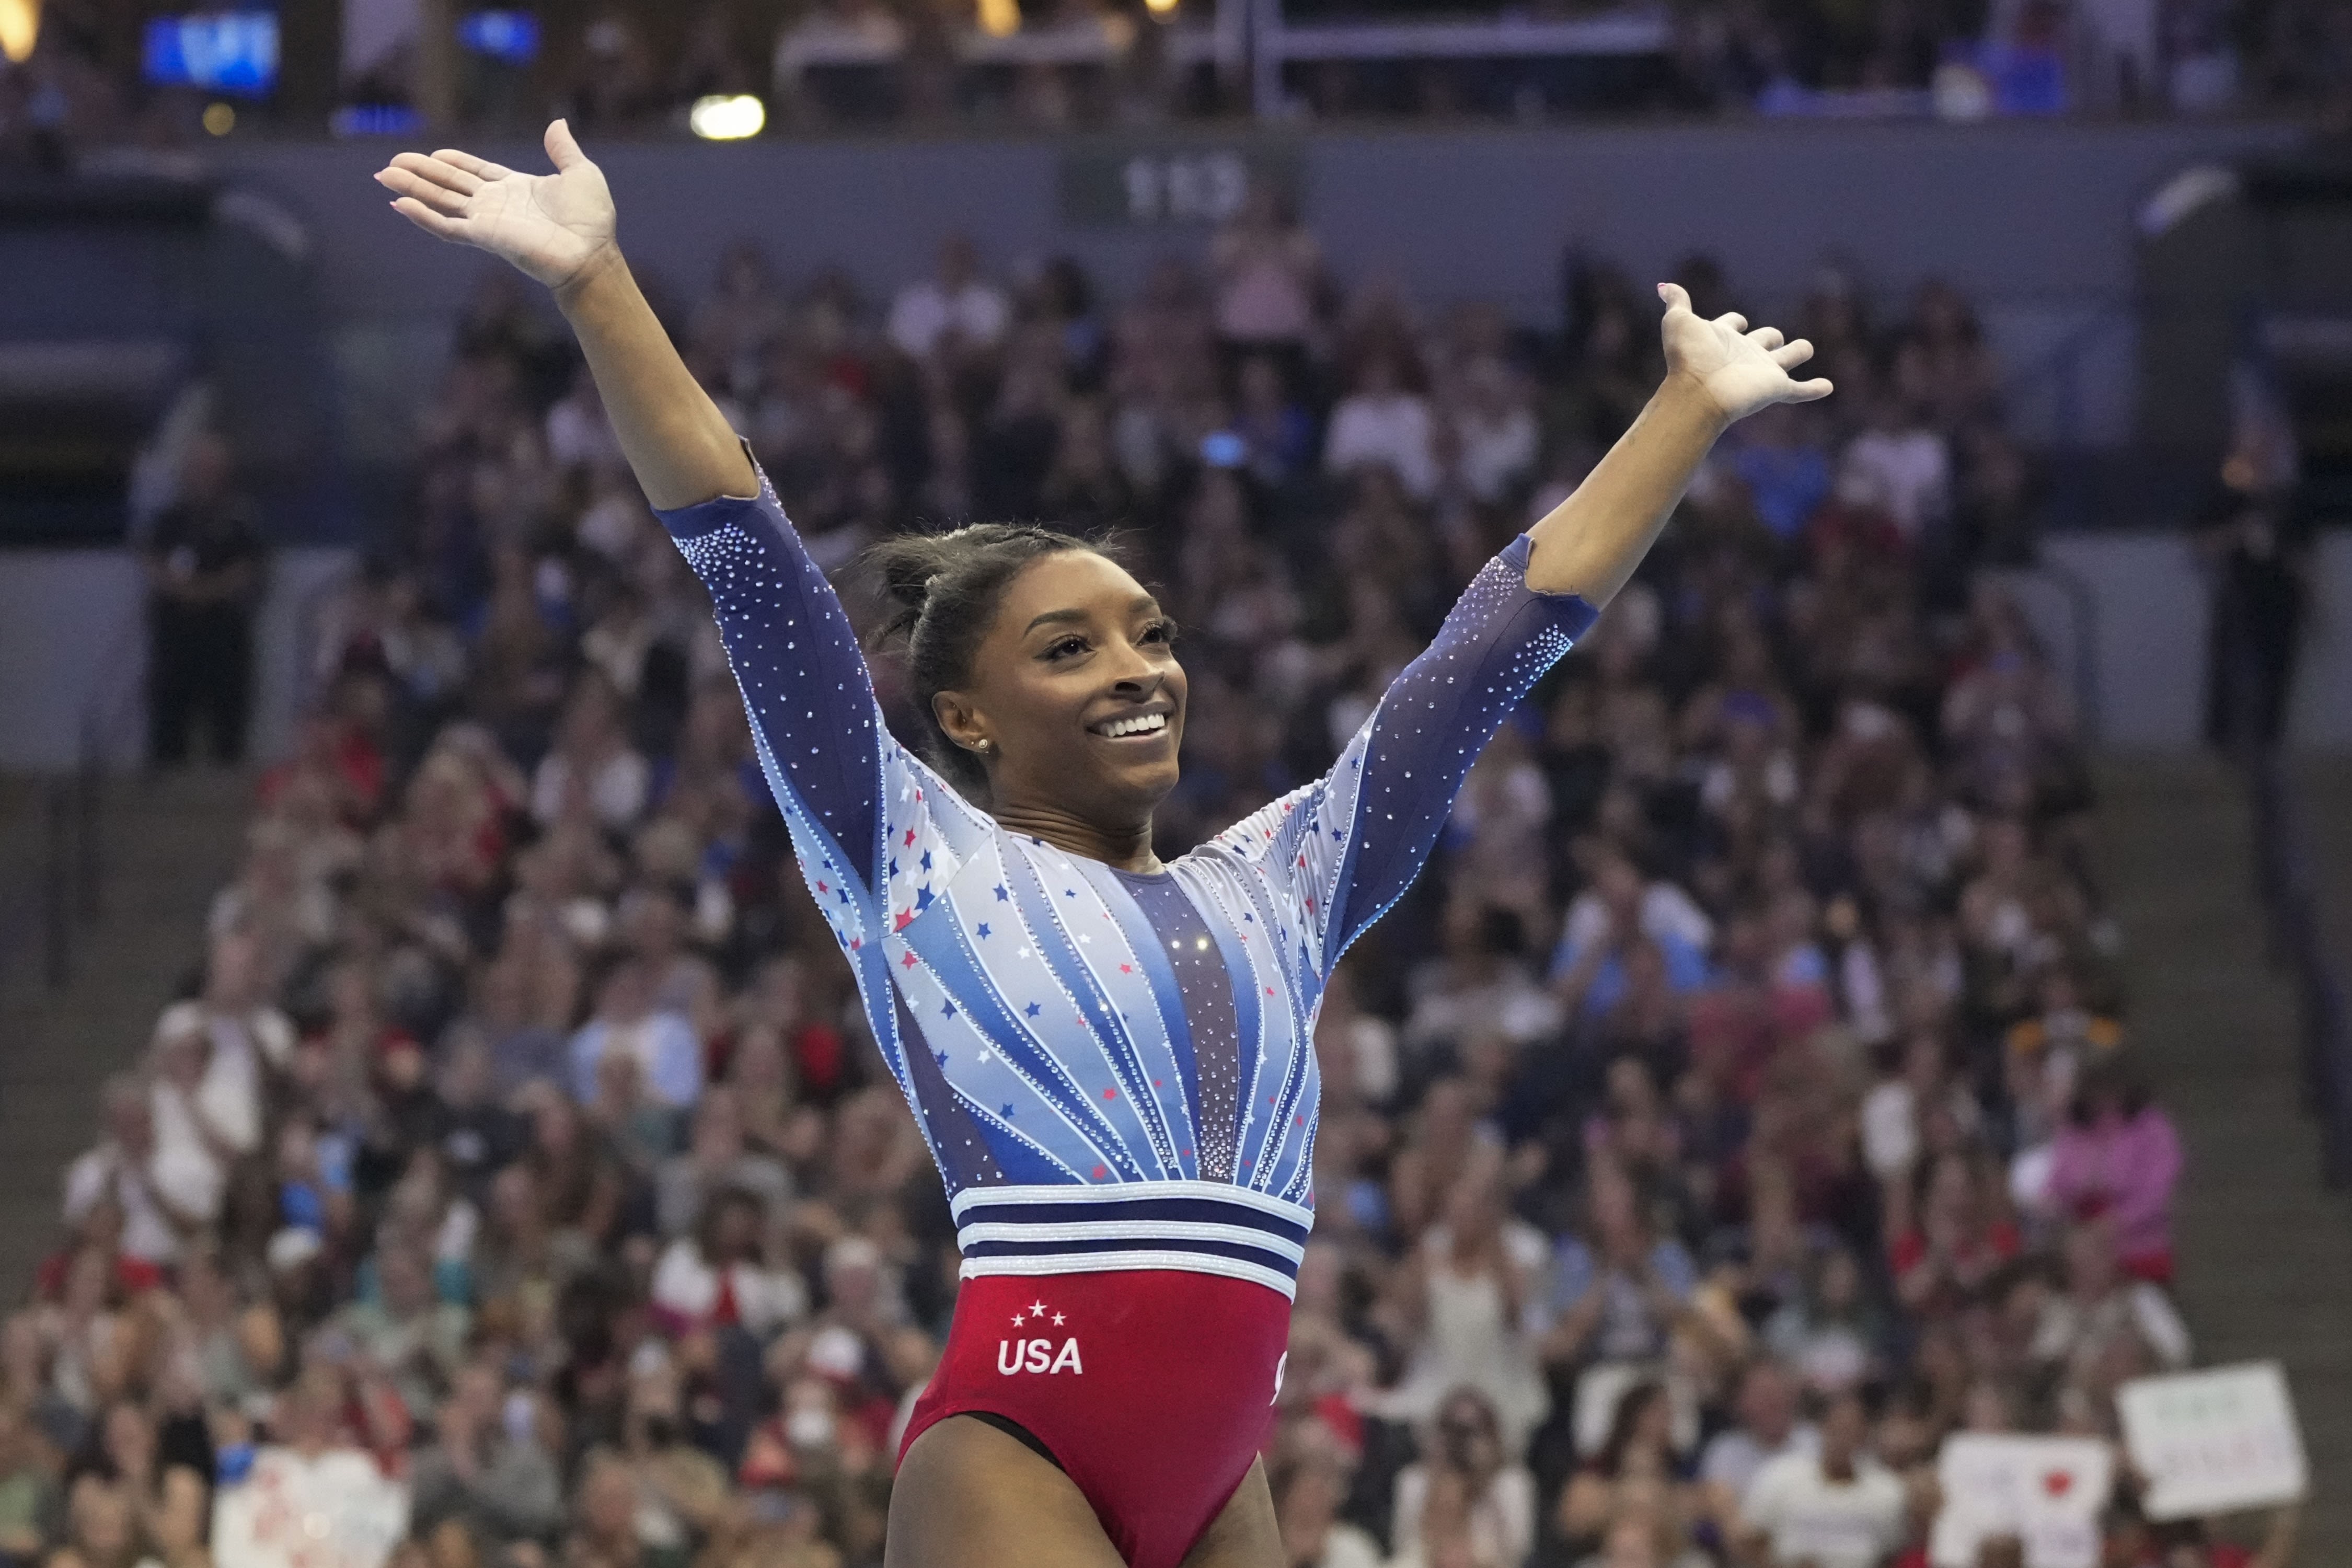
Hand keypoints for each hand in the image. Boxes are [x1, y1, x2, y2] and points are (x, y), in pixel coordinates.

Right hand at [375, 120, 617, 293]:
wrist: (591, 253)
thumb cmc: (592, 220)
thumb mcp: (580, 173)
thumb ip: (563, 150)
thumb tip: (557, 123)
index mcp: (515, 188)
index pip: (475, 173)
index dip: (454, 163)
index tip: (434, 155)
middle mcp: (496, 205)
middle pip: (450, 185)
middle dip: (421, 173)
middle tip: (392, 163)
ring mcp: (487, 221)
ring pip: (440, 202)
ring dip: (412, 189)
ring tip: (384, 177)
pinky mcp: (484, 237)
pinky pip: (447, 226)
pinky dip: (423, 216)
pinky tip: (400, 205)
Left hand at [1657, 282, 1831, 422]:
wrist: (1700, 392)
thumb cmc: (1688, 357)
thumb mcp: (1679, 322)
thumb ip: (1676, 301)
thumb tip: (1663, 286)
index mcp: (1722, 338)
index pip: (1732, 324)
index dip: (1733, 321)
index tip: (1736, 321)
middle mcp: (1743, 354)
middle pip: (1764, 340)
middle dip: (1770, 336)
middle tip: (1774, 337)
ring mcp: (1761, 372)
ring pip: (1786, 359)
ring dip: (1797, 352)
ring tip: (1805, 349)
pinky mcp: (1775, 388)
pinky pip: (1799, 390)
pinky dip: (1814, 389)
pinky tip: (1827, 387)